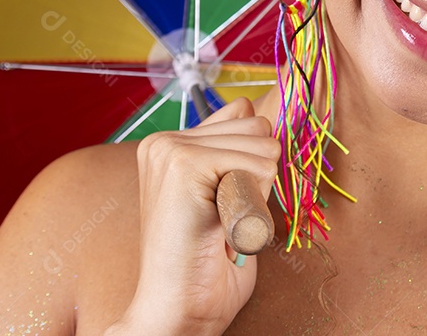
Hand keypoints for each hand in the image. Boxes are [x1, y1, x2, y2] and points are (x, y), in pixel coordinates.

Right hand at [107, 97, 279, 335]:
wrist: (178, 312)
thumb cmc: (208, 266)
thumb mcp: (227, 195)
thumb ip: (237, 154)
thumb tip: (258, 117)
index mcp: (171, 145)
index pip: (245, 115)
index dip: (253, 162)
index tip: (226, 202)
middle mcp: (164, 140)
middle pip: (258, 127)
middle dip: (257, 176)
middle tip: (224, 218)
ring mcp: (170, 149)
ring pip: (262, 146)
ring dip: (256, 193)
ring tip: (221, 223)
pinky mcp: (184, 164)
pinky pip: (256, 165)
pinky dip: (252, 202)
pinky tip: (221, 227)